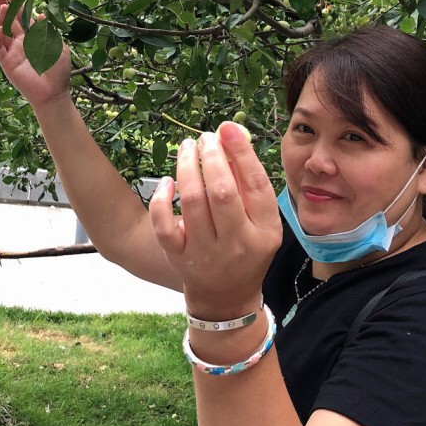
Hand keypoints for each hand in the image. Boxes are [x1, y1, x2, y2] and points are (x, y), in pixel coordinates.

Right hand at [0, 0, 71, 108]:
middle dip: (2, 4)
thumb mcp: (58, 47)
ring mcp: (12, 52)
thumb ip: (49, 32)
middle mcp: (21, 43)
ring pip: (2, 31)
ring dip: (0, 18)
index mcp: (33, 38)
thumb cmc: (58, 72)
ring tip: (2, 6)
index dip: (17, 5)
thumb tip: (42, 15)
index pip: (22, 18)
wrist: (53, 93)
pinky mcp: (7, 62)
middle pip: (9, 20)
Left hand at [149, 122, 281, 318]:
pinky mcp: (179, 257)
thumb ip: (251, 189)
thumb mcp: (262, 224)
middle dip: (211, 157)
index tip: (228, 128)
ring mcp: (206, 252)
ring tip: (187, 148)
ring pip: (192, 202)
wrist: (226, 297)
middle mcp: (237, 243)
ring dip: (187, 167)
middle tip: (205, 138)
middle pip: (222, 192)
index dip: (241, 152)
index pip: (255, 185)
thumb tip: (231, 143)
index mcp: (264, 231)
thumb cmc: (246, 251)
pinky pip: (164, 225)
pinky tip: (167, 182)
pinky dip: (161, 200)